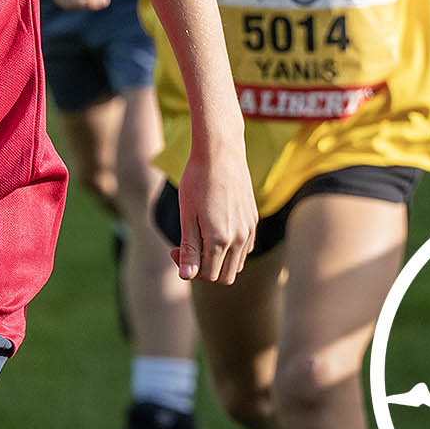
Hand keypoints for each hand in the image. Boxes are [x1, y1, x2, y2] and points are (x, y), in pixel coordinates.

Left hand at [170, 152, 255, 283]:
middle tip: (185, 248)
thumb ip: (190, 248)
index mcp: (221, 239)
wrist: (220, 151)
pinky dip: (231, 250)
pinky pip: (245, 248)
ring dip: (218, 261)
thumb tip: (187, 276)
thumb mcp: (187, 216)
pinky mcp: (253, 220)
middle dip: (204, 269)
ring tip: (200, 239)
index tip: (175, 249)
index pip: (208, 276)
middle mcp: (240, 238)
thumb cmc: (197, 180)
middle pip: (225, 277)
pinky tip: (216, 231)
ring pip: (237, 264)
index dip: (189, 269)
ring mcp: (249, 229)